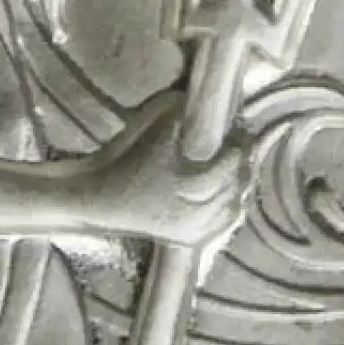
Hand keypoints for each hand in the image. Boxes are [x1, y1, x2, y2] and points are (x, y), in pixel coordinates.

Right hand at [94, 91, 251, 246]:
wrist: (100, 199)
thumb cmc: (126, 160)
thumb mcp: (154, 129)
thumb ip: (183, 113)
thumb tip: (209, 106)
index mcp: (191, 183)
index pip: (232, 163)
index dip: (239, 144)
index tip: (237, 132)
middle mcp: (197, 211)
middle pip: (237, 185)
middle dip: (243, 164)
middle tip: (241, 147)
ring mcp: (194, 228)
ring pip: (234, 207)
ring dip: (239, 187)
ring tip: (237, 170)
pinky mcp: (188, 239)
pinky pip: (222, 226)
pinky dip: (231, 209)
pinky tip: (229, 196)